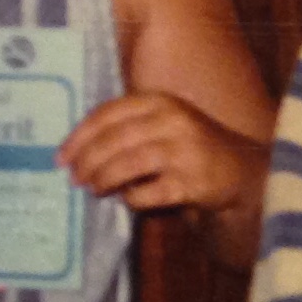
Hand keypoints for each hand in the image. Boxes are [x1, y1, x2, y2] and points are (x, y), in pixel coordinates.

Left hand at [60, 92, 266, 217]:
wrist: (240, 171)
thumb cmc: (190, 146)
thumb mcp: (162, 124)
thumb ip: (125, 128)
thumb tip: (75, 150)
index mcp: (160, 102)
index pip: (108, 113)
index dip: (80, 135)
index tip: (61, 156)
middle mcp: (173, 121)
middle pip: (114, 139)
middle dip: (87, 161)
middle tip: (74, 178)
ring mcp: (184, 151)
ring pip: (128, 164)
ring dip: (103, 179)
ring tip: (93, 189)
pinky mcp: (192, 182)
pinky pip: (148, 193)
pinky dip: (132, 198)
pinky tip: (127, 199)